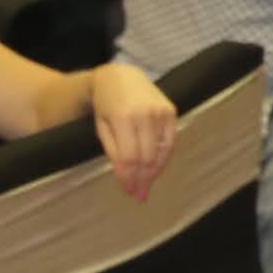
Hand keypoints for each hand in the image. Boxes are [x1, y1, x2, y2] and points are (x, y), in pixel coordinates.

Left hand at [87, 62, 179, 195]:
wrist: (120, 77)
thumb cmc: (106, 105)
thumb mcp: (101, 127)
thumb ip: (113, 151)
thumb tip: (125, 177)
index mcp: (123, 117)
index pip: (129, 156)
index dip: (129, 176)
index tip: (128, 191)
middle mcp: (145, 113)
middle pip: (147, 156)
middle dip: (143, 178)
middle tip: (139, 195)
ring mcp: (161, 111)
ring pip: (161, 151)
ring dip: (155, 172)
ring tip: (148, 186)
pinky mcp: (171, 111)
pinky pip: (171, 141)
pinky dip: (165, 157)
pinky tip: (157, 169)